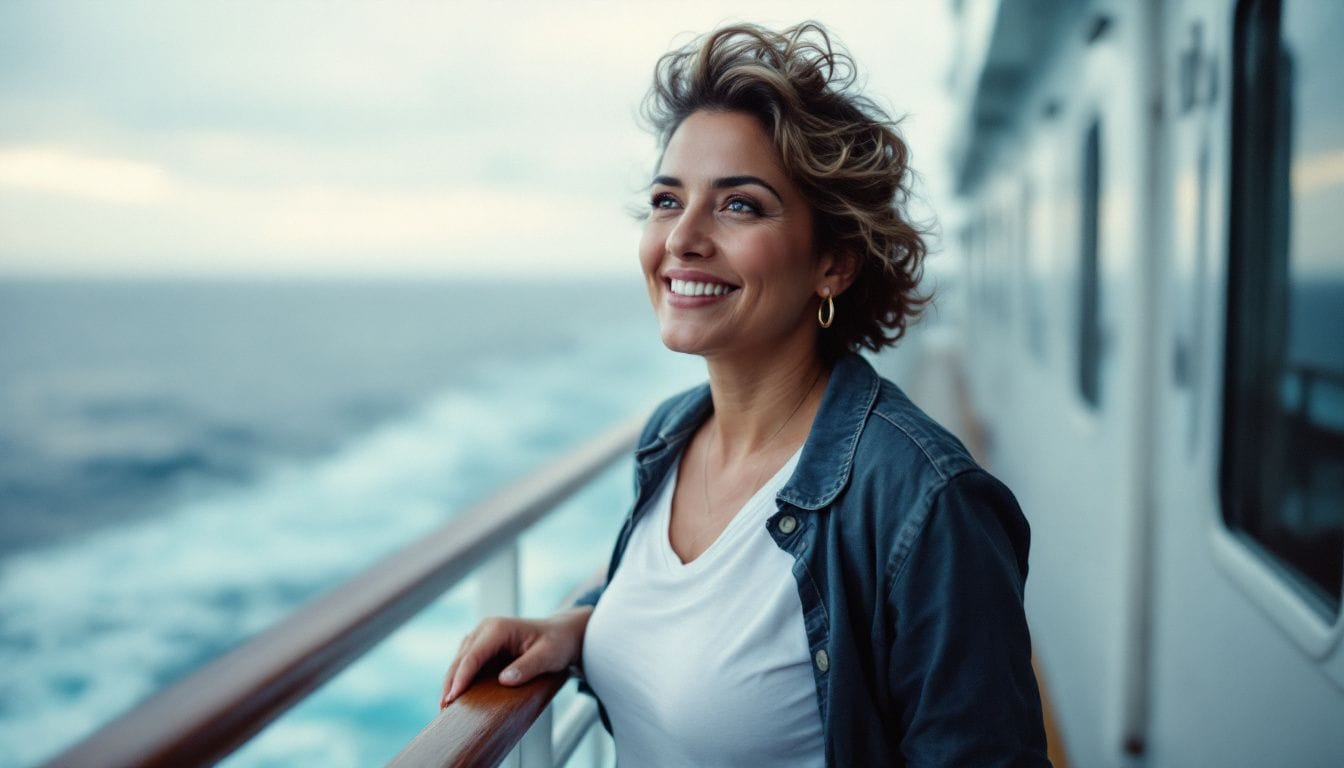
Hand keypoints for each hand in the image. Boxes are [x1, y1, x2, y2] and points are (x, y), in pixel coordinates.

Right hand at [440, 606, 593, 708]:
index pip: (473, 655)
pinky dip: (460, 677)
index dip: (461, 677)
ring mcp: (482, 636)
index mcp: (498, 628)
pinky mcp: (483, 645)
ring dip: (452, 681)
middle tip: (443, 708)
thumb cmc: (557, 643)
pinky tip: (456, 695)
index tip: (453, 697)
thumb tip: (504, 680)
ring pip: (460, 660)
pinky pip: (466, 661)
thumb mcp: (548, 656)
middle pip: (461, 658)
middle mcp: (486, 628)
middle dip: (450, 683)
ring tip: (445, 706)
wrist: (562, 634)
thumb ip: (528, 667)